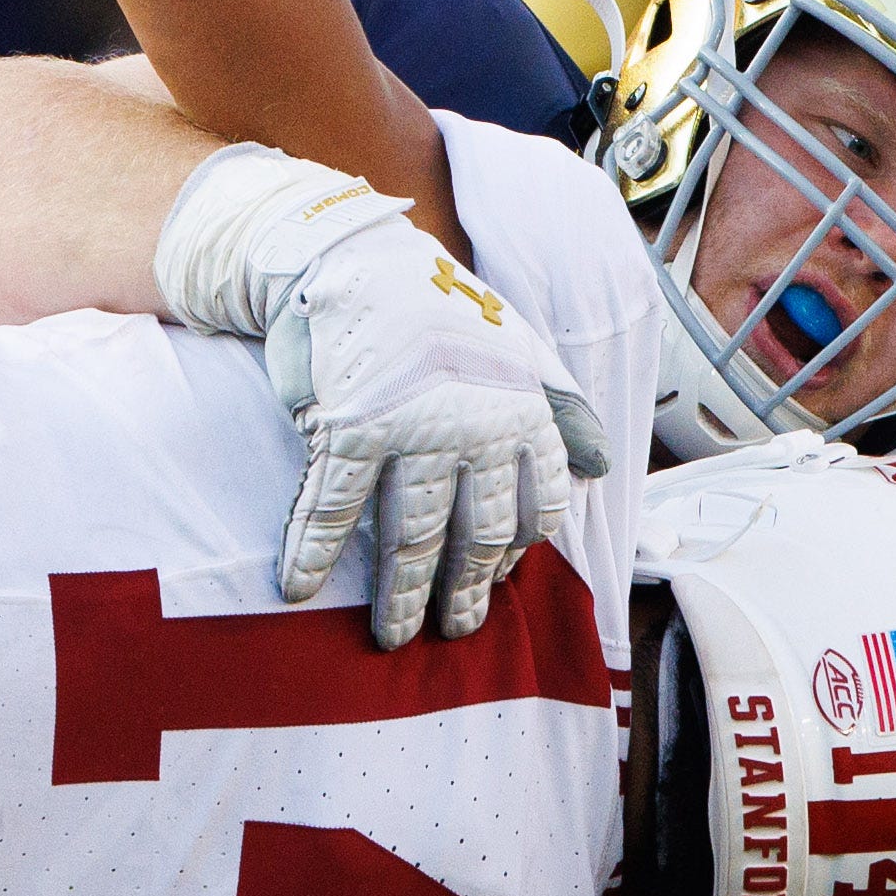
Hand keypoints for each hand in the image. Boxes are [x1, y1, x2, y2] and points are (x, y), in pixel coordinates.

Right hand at [155, 145, 608, 649]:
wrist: (358, 259)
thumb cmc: (438, 307)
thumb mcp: (519, 348)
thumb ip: (560, 408)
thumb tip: (598, 465)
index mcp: (522, 413)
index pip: (536, 506)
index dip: (515, 553)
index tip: (494, 580)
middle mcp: (476, 429)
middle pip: (474, 535)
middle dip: (462, 593)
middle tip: (450, 631)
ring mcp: (413, 432)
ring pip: (411, 535)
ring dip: (399, 594)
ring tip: (391, 636)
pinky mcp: (351, 428)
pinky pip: (332, 505)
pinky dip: (311, 549)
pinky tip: (297, 585)